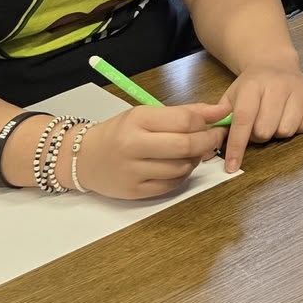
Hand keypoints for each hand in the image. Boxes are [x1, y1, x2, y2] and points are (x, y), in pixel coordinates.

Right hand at [75, 102, 228, 199]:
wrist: (83, 158)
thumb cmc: (119, 132)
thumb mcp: (145, 114)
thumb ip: (182, 113)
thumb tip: (219, 111)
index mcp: (137, 120)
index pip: (184, 120)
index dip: (208, 121)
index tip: (219, 119)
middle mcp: (133, 146)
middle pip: (186, 145)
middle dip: (209, 141)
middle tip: (216, 137)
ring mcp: (133, 171)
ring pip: (182, 167)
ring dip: (196, 159)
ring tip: (193, 152)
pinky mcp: (134, 191)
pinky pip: (171, 185)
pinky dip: (183, 175)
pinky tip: (179, 166)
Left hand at [216, 58, 302, 171]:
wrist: (274, 63)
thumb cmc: (250, 87)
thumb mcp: (230, 96)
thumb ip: (219, 118)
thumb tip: (210, 144)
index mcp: (253, 84)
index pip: (244, 120)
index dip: (237, 145)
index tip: (232, 166)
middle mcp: (278, 84)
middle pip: (266, 130)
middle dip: (258, 136)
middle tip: (257, 127)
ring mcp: (299, 87)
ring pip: (287, 130)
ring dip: (278, 133)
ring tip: (274, 121)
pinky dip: (298, 128)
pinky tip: (291, 117)